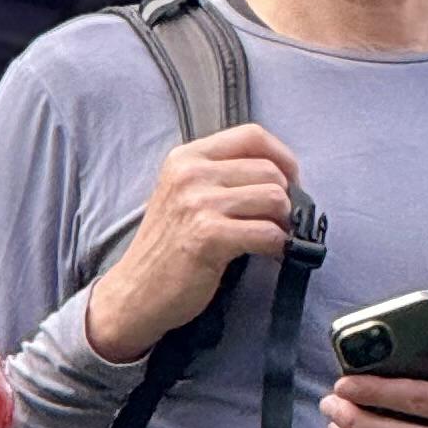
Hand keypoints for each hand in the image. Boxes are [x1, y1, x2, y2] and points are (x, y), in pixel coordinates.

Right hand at [85, 123, 306, 363]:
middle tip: (281, 222)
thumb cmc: (169, 247)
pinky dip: (279, 245)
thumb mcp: (186, 195)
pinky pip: (268, 232)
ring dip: (284, 223)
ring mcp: (198, 203)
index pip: (252, 136)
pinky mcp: (209, 235)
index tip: (292, 182)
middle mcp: (190, 174)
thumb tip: (284, 177)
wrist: (135, 291)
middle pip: (270, 170)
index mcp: (187, 158)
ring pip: (275, 198)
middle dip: (287, 199)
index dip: (283, 158)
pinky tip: (269, 254)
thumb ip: (224, 176)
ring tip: (272, 238)